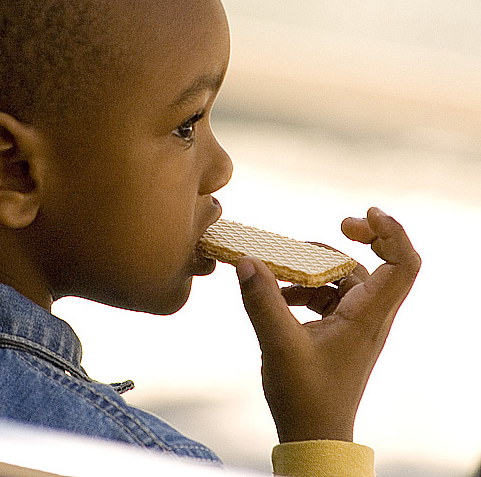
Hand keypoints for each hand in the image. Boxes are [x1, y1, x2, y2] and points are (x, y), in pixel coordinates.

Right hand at [236, 207, 420, 442]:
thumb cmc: (306, 398)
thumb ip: (263, 301)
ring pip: (345, 279)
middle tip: (336, 226)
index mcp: (367, 318)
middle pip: (375, 265)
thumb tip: (247, 261)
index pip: (403, 265)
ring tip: (282, 268)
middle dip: (354, 241)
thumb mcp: (279, 346)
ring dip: (317, 267)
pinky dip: (305, 287)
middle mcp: (367, 317)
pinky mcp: (338, 333)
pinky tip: (277, 295)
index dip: (392, 233)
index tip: (365, 215)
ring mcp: (354, 325)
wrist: (313, 436)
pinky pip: (327, 296)